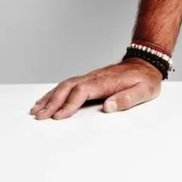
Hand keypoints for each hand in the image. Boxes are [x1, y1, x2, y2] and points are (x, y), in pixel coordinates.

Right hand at [30, 59, 162, 119]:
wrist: (146, 64)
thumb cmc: (145, 79)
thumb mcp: (144, 91)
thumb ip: (127, 99)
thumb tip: (108, 107)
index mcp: (104, 82)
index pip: (81, 92)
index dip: (68, 105)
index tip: (58, 117)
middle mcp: (93, 78)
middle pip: (67, 88)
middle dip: (52, 102)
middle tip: (39, 116)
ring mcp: (89, 78)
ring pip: (64, 86)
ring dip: (49, 98)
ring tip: (36, 110)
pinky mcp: (88, 80)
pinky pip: (67, 85)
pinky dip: (54, 93)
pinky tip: (46, 100)